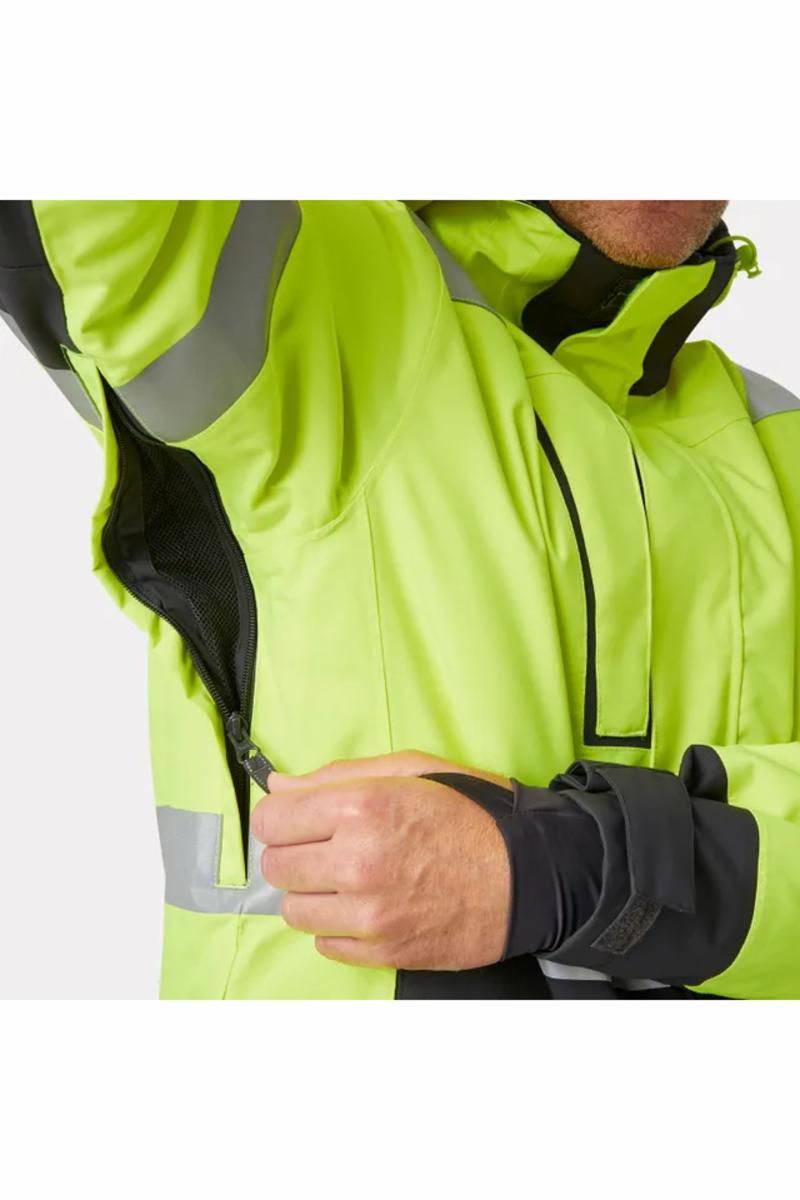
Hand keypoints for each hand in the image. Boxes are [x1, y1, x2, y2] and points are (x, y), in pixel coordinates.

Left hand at [250, 751, 511, 970]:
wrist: (529, 876)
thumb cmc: (472, 815)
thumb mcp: (412, 770)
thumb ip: (337, 776)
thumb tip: (279, 785)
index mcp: (362, 807)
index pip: (271, 820)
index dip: (283, 817)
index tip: (301, 819)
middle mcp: (358, 861)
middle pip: (277, 866)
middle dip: (296, 854)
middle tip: (329, 848)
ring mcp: (369, 914)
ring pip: (294, 910)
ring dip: (314, 894)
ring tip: (351, 879)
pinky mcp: (382, 952)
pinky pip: (324, 944)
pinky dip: (339, 927)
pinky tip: (369, 906)